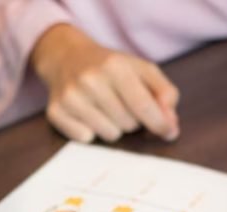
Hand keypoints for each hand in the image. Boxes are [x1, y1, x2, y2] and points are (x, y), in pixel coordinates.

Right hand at [31, 24, 179, 142]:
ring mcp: (70, 97)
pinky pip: (86, 139)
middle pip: (128, 124)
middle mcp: (90, 80)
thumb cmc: (110, 68)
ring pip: (109, 135)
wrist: (66, 57)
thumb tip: (170, 124)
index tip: (169, 132)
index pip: (143, 106)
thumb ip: (165, 93)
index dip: (160, 123)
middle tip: (122, 104)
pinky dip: (91, 131)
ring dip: (113, 127)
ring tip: (105, 109)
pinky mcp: (56, 112)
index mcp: (115, 66)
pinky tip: (87, 114)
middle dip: (132, 120)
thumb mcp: (142, 69)